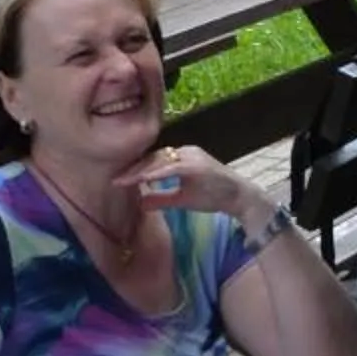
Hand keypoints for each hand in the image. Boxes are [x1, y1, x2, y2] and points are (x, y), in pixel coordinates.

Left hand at [115, 142, 254, 221]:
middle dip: (134, 169)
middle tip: (116, 180)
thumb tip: (140, 203)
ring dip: (141, 171)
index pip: (154, 160)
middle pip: (154, 158)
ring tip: (124, 180)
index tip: (118, 180)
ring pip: (161, 160)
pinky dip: (157, 174)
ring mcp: (192, 156)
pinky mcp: (197, 164)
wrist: (241, 198)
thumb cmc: (214, 197)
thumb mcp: (183, 199)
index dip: (136, 170)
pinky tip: (144, 180)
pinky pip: (173, 168)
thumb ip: (162, 198)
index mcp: (182, 157)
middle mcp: (186, 151)